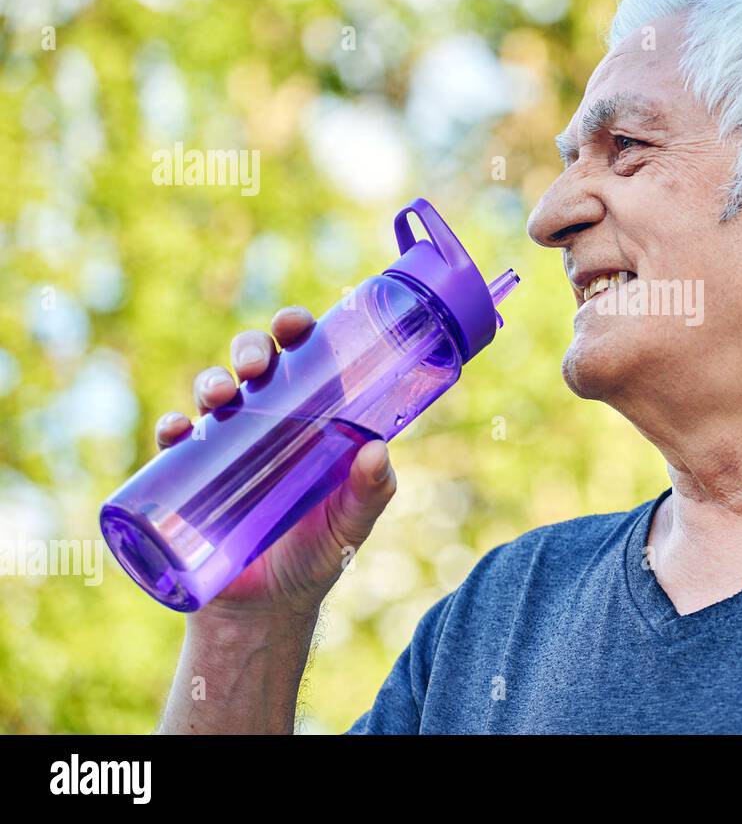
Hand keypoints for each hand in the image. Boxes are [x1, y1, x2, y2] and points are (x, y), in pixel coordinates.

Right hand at [154, 306, 396, 619]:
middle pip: (253, 367)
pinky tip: (177, 430)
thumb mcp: (352, 523)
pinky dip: (172, 430)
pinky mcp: (189, 478)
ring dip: (210, 382)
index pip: (303, 361)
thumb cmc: (317, 554)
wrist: (268, 611)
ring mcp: (224, 447)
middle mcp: (265, 423)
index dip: (296, 333)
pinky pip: (174, 443)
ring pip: (212, 395)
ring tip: (220, 396)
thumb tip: (377, 451)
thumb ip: (373, 491)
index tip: (295, 324)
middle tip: (255, 364)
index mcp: (310, 418)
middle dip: (249, 350)